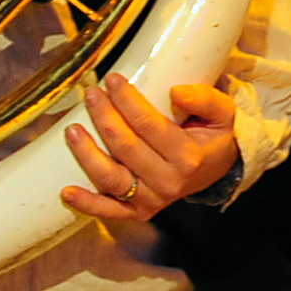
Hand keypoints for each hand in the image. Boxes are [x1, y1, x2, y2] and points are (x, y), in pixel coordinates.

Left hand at [62, 75, 240, 221]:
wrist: (220, 168)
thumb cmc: (214, 135)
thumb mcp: (223, 112)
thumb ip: (204, 99)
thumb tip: (175, 91)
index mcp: (188, 157)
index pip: (149, 125)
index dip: (127, 100)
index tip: (112, 79)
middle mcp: (169, 182)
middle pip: (125, 147)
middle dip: (104, 117)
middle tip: (91, 93)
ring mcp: (153, 200)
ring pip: (111, 178)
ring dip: (86, 154)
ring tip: (72, 129)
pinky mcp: (140, 211)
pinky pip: (109, 211)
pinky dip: (87, 204)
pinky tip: (67, 192)